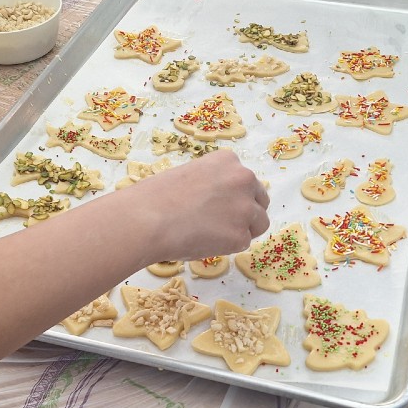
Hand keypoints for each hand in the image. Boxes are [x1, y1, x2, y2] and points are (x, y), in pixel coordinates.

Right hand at [131, 150, 269, 261]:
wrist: (147, 219)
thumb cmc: (156, 197)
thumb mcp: (190, 174)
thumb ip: (213, 184)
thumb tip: (221, 203)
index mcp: (229, 161)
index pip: (246, 181)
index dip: (234, 196)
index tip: (219, 206)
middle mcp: (244, 179)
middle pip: (260, 200)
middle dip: (246, 212)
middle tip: (222, 224)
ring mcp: (245, 208)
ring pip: (259, 224)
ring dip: (241, 230)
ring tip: (212, 234)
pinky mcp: (241, 235)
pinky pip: (242, 243)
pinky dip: (227, 247)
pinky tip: (204, 242)